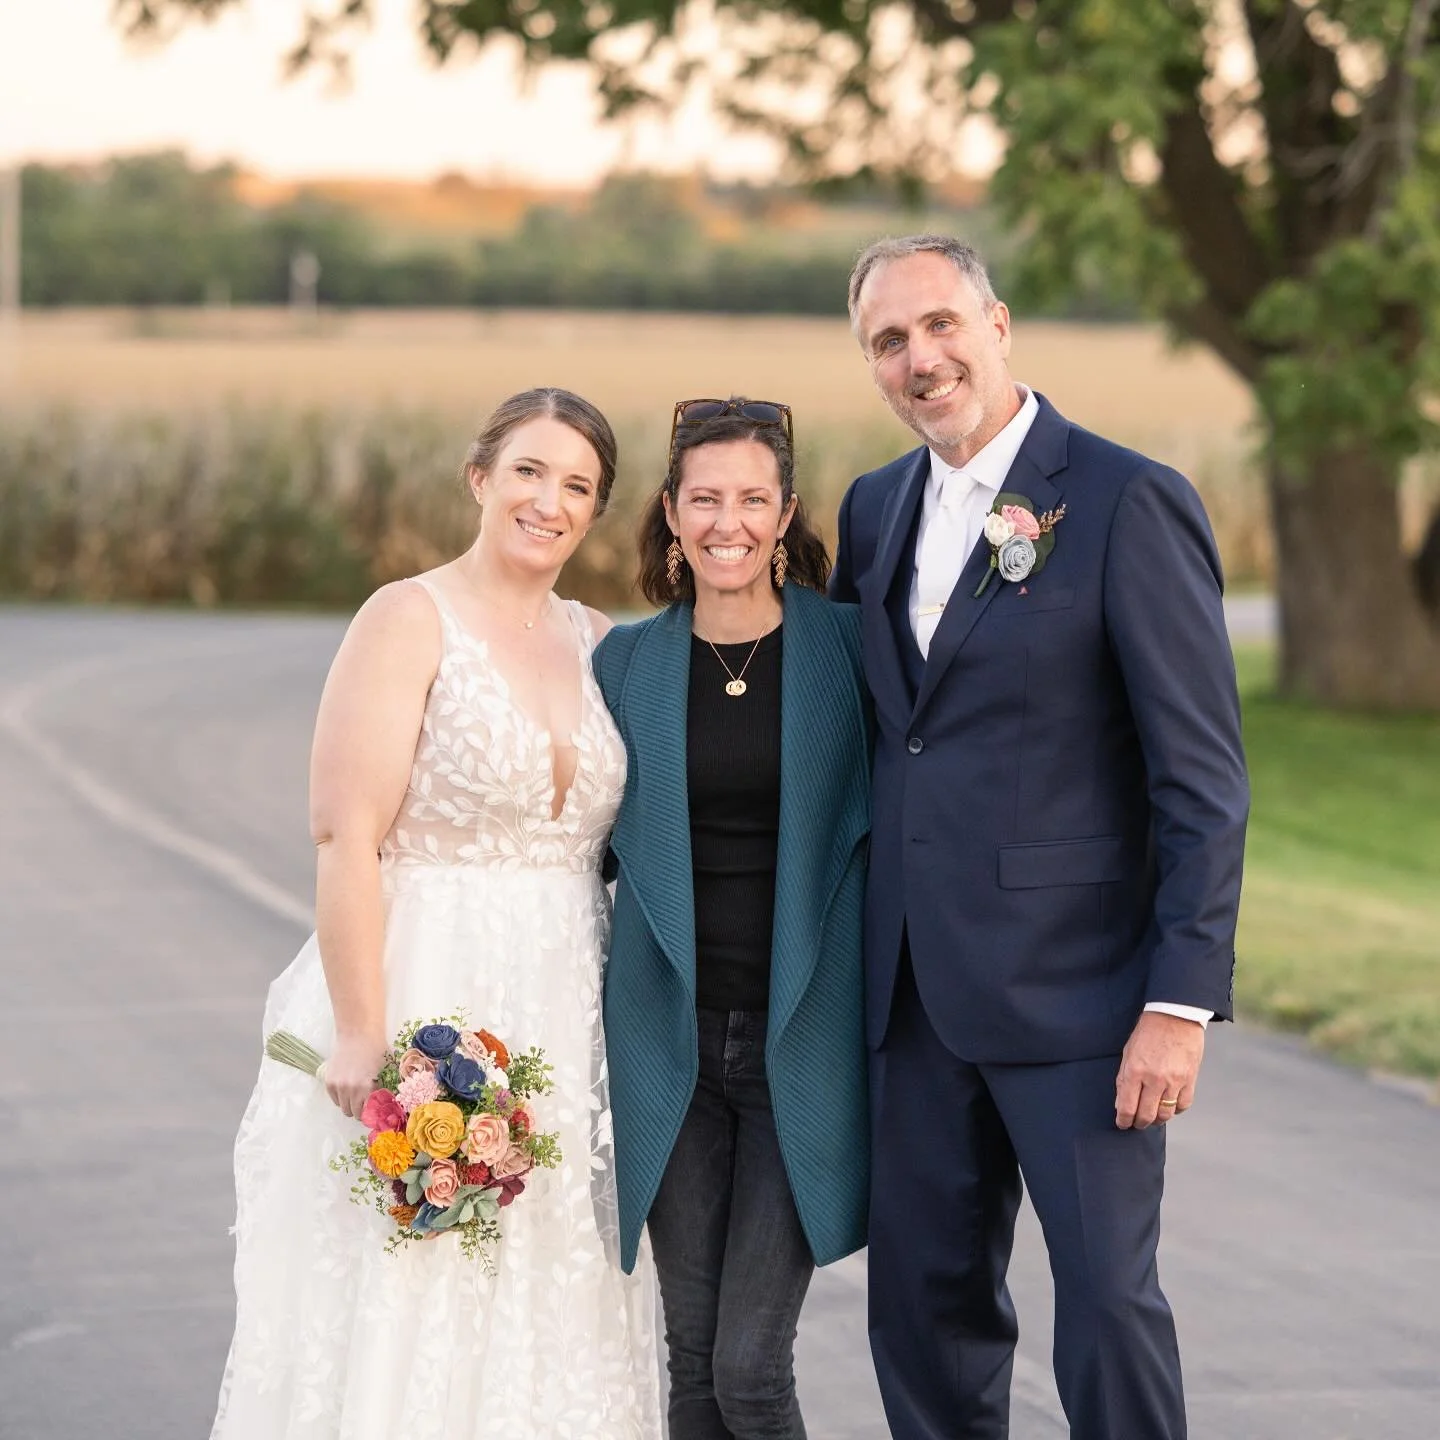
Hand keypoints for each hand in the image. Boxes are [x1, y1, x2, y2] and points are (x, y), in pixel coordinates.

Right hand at [324, 1031, 387, 1119]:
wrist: (359, 1034)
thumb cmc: (377, 1050)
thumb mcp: (386, 1071)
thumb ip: (383, 1090)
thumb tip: (385, 1106)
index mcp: (366, 1088)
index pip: (366, 1113)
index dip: (370, 1113)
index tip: (373, 1112)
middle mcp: (350, 1089)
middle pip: (352, 1113)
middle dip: (359, 1110)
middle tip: (364, 1104)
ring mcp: (338, 1085)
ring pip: (342, 1107)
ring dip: (349, 1104)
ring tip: (356, 1094)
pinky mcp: (329, 1081)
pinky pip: (334, 1098)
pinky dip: (340, 1097)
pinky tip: (348, 1088)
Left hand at [1114, 1011, 1204, 1130]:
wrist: (1175, 1016)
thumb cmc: (1148, 1032)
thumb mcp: (1128, 1052)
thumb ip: (1123, 1079)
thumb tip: (1121, 1103)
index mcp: (1134, 1071)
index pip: (1127, 1107)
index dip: (1123, 1120)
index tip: (1122, 1124)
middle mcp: (1154, 1079)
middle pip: (1146, 1115)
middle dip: (1139, 1123)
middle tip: (1136, 1123)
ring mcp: (1174, 1081)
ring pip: (1165, 1114)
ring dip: (1157, 1119)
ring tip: (1152, 1116)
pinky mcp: (1190, 1080)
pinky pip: (1183, 1105)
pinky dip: (1175, 1110)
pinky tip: (1169, 1106)